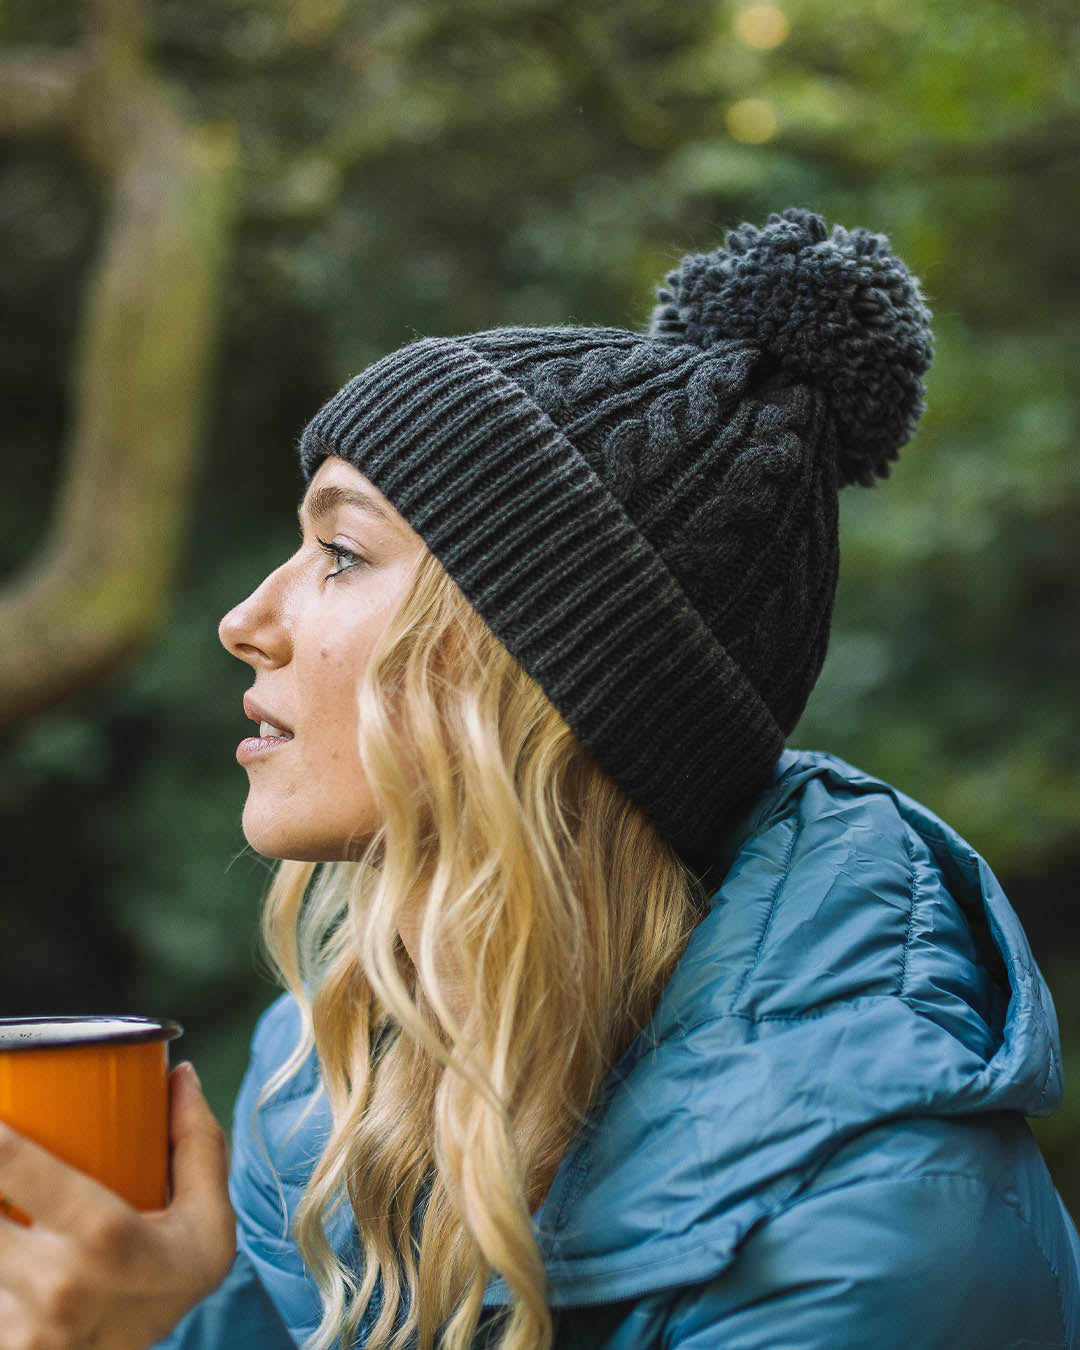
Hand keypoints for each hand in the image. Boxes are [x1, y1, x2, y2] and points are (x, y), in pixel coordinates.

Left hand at [0, 1062, 235, 1348]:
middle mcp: (53, 1282)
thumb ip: (197, 1141)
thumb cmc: (178, 1281)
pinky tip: (10, 1250)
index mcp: (103, 1234)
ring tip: (9, 1207)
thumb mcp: (210, 1217)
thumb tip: (179, 1073)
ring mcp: (20, 1327)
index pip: (12, 1162)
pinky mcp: (4, 1349)